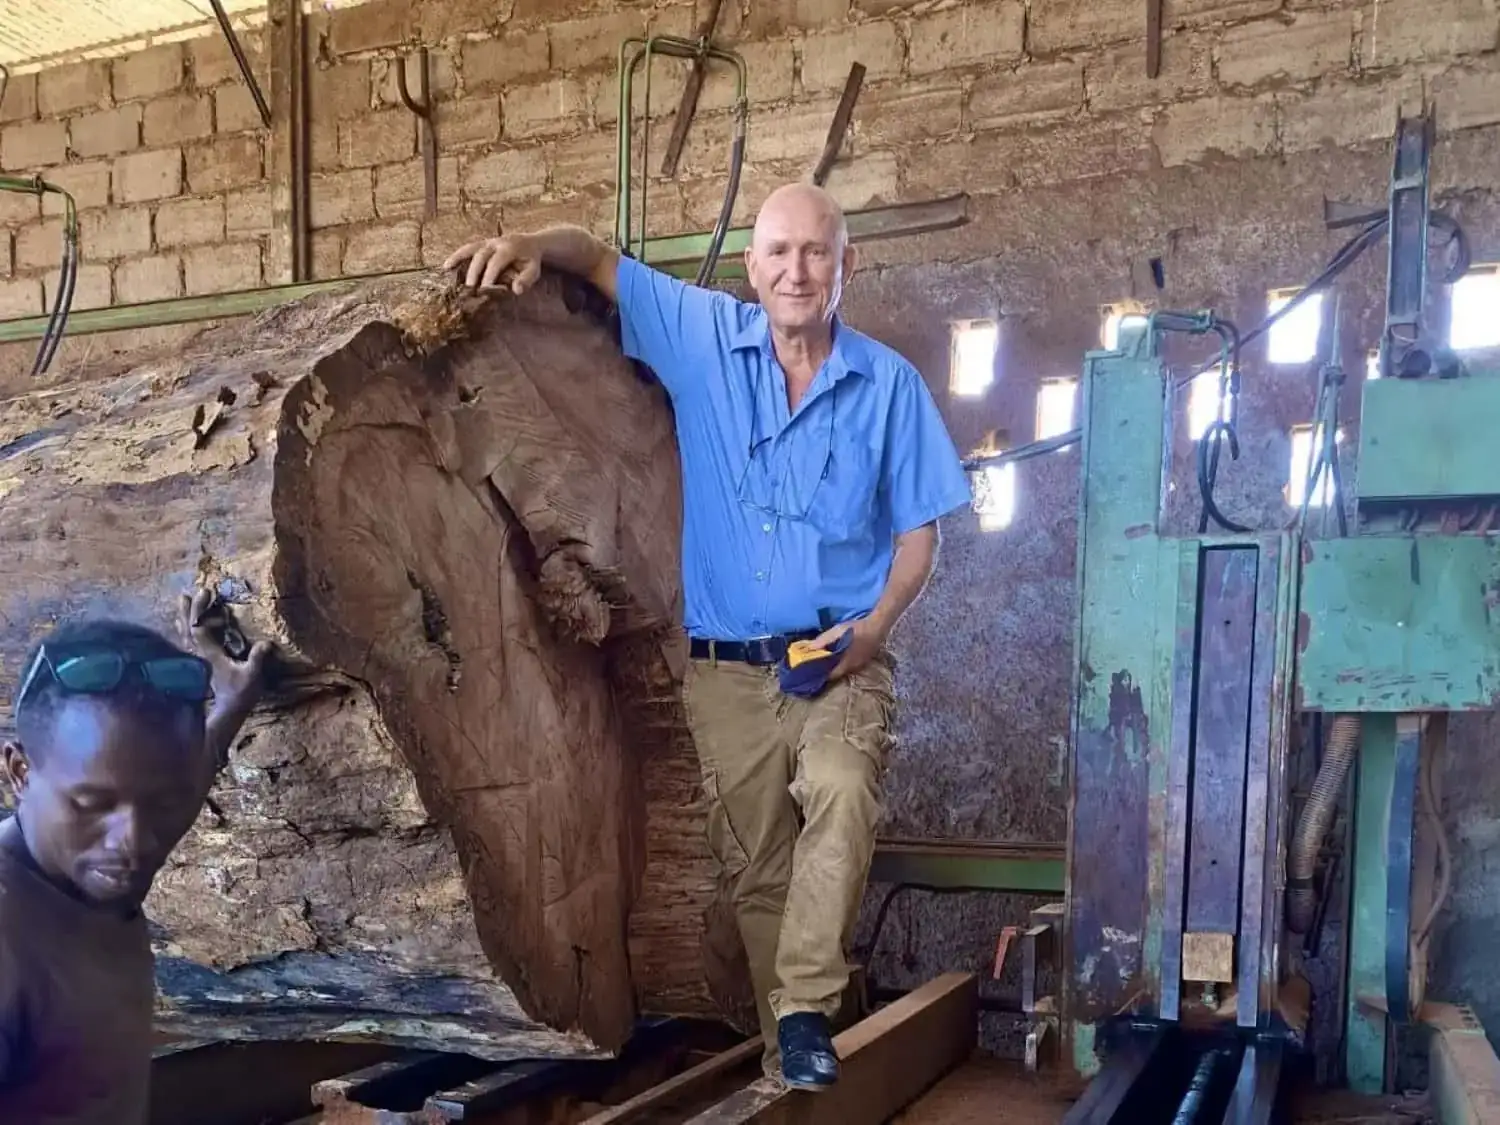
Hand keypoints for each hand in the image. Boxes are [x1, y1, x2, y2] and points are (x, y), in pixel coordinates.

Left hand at [177, 588, 271, 721]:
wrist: (229, 710)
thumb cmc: (241, 693)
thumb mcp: (252, 676)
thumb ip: (257, 659)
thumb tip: (266, 642)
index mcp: (210, 654)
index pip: (199, 628)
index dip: (200, 609)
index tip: (205, 593)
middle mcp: (201, 654)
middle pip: (189, 628)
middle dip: (188, 610)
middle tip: (186, 593)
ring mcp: (199, 659)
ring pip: (186, 635)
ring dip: (183, 617)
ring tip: (182, 602)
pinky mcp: (201, 663)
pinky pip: (188, 642)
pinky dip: (185, 630)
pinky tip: (183, 624)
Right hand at [442, 234, 542, 295]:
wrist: (531, 243)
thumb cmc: (531, 261)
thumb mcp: (534, 270)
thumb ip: (526, 280)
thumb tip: (516, 290)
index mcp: (509, 248)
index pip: (496, 262)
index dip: (489, 275)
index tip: (484, 290)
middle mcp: (496, 242)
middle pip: (481, 255)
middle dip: (474, 271)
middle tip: (469, 288)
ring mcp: (488, 242)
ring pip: (471, 248)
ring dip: (458, 258)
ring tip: (447, 269)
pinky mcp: (482, 243)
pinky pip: (468, 248)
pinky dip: (457, 256)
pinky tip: (447, 265)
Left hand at [812, 617, 886, 681]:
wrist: (877, 627)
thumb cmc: (857, 629)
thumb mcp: (839, 631)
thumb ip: (825, 639)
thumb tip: (810, 647)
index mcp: (846, 662)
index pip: (831, 675)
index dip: (821, 675)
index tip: (811, 672)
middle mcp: (853, 667)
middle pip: (837, 674)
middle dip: (826, 671)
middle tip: (815, 667)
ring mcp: (859, 665)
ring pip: (844, 670)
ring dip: (834, 667)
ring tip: (824, 662)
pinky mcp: (863, 661)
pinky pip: (849, 666)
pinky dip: (841, 664)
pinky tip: (837, 658)